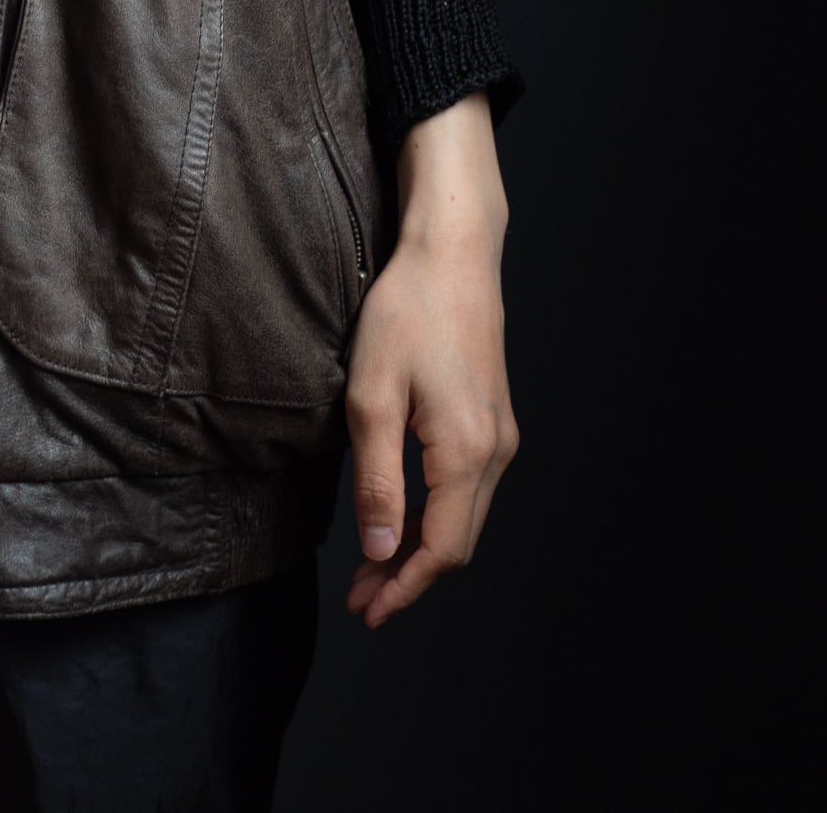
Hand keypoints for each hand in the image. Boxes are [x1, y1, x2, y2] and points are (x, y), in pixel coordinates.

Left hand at [344, 90, 518, 628]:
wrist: (452, 253)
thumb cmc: (407, 314)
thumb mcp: (372, 398)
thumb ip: (378, 482)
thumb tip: (381, 550)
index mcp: (467, 451)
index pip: (442, 549)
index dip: (404, 587)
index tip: (366, 610)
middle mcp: (497, 450)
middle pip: (459, 541)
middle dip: (409, 575)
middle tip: (362, 596)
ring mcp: (501, 433)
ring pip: (465, 515)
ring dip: (422, 545)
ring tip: (375, 563)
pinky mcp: (493, 416)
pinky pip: (468, 486)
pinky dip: (435, 513)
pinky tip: (403, 514)